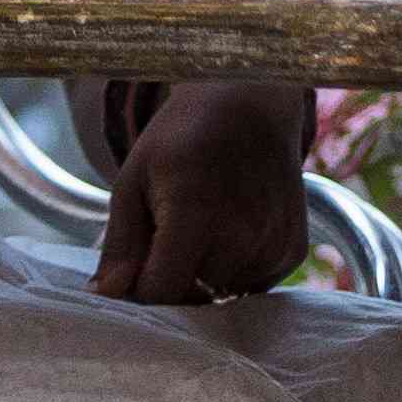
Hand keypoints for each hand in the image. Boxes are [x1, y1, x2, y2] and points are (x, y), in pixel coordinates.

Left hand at [92, 79, 312, 306]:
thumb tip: (109, 295)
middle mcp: (241, 236)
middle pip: (191, 296)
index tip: (139, 261)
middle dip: (174, 275)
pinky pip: (252, 285)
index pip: (160, 291)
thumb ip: (121, 243)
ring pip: (221, 294)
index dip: (142, 283)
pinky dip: (236, 268)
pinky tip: (233, 226)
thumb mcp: (134, 178)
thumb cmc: (183, 138)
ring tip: (206, 221)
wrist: (251, 105)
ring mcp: (272, 245)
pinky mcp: (292, 252)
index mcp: (194, 214)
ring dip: (206, 273)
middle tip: (172, 228)